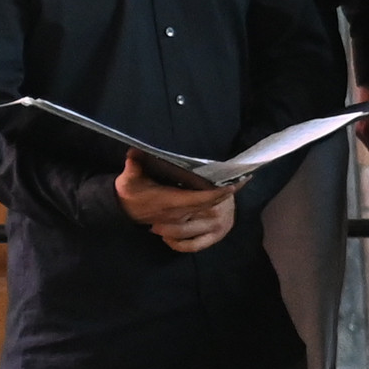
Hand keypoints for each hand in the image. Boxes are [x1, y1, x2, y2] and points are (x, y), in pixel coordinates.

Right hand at [116, 156, 239, 251]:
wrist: (124, 210)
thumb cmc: (129, 193)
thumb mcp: (128, 180)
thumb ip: (133, 166)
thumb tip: (135, 151)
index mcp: (171, 201)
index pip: (200, 198)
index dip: (217, 193)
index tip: (233, 184)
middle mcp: (180, 211)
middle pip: (210, 203)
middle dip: (227, 192)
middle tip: (244, 178)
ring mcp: (183, 216)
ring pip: (208, 207)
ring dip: (222, 196)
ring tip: (238, 181)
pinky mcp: (183, 217)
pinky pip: (203, 208)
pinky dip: (214, 199)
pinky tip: (223, 189)